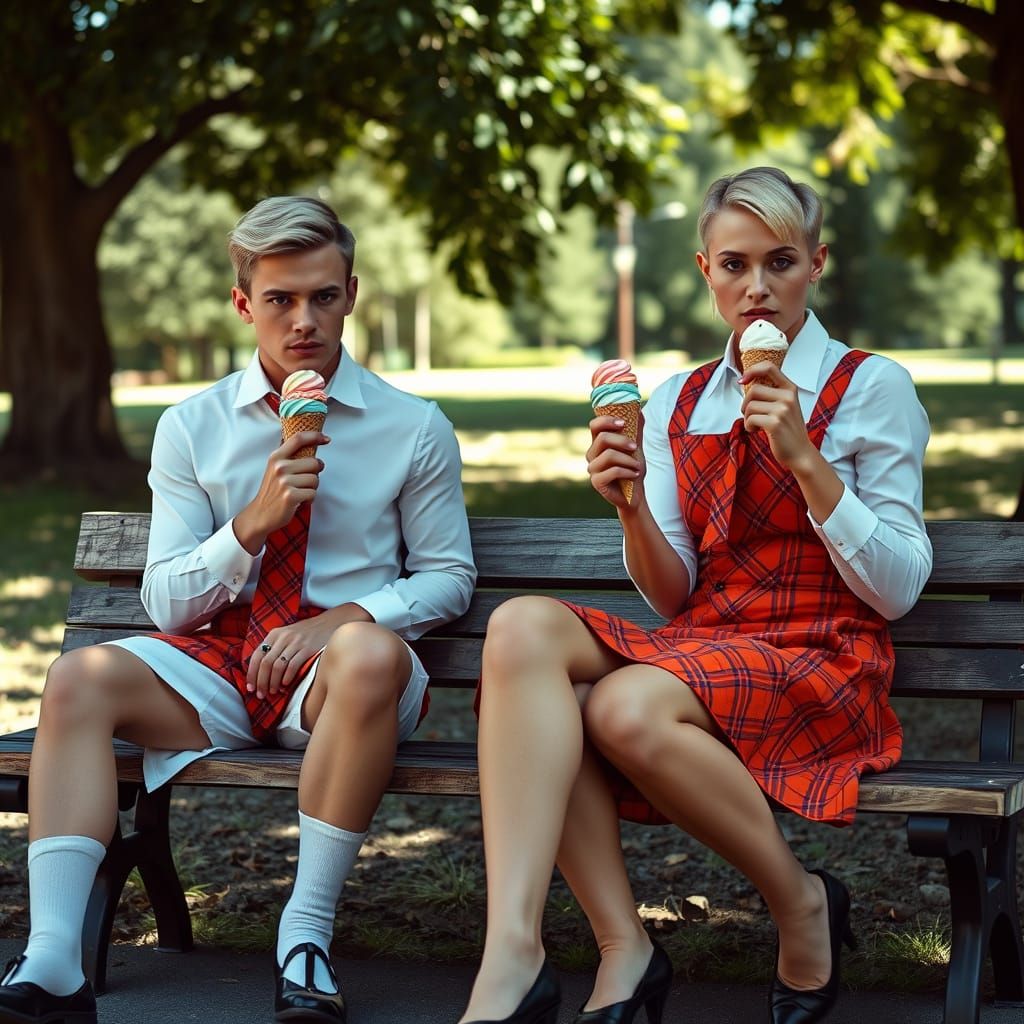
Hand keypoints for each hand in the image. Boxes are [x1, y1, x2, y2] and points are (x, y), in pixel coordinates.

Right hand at [233, 431, 329, 553]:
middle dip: (315, 473)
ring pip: (315, 479)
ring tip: (299, 492)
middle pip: (314, 462)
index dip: (315, 436)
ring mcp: (284, 481)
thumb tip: (311, 444)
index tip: (326, 439)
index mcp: (276, 457)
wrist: (260, 514)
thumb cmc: (272, 491)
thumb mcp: (275, 469)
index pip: (298, 439)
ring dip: (312, 488)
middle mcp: (280, 467)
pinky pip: (313, 493)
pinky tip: (299, 501)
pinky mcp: (290, 496)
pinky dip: (309, 499)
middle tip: (305, 481)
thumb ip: (289, 457)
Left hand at [246, 602, 370, 698]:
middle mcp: (283, 637)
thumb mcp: (287, 635)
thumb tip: (260, 671)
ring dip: (273, 682)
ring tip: (273, 692)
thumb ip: (274, 648)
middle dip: (261, 682)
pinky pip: (292, 666)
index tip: (250, 687)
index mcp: (275, 634)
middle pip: (265, 663)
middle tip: (261, 694)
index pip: (257, 655)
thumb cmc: (307, 633)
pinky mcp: (307, 649)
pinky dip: (287, 678)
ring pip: (277, 667)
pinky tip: (285, 685)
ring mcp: (295, 643)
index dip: (251, 673)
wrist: (330, 623)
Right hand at [586, 413, 644, 510]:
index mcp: (599, 444)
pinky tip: (634, 475)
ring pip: (608, 455)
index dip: (607, 420)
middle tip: (635, 447)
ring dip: (628, 460)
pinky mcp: (596, 482)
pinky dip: (627, 472)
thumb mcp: (636, 448)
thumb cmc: (632, 470)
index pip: (595, 425)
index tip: (623, 423)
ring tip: (637, 466)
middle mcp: (592, 454)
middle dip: (622, 440)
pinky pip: (612, 471)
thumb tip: (639, 410)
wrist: (634, 495)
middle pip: (602, 438)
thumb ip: (636, 430)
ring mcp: (592, 469)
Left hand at [739, 362, 815, 471]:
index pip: (769, 367)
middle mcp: (788, 397)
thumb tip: (746, 383)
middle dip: (746, 403)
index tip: (743, 380)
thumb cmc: (788, 431)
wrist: (800, 453)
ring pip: (750, 406)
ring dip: (746, 417)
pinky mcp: (775, 423)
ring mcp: (782, 410)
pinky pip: (750, 419)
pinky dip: (748, 426)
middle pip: (754, 390)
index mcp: (790, 389)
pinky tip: (756, 431)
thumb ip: (772, 394)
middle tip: (750, 414)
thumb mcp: (786, 406)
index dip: (752, 370)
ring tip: (756, 425)